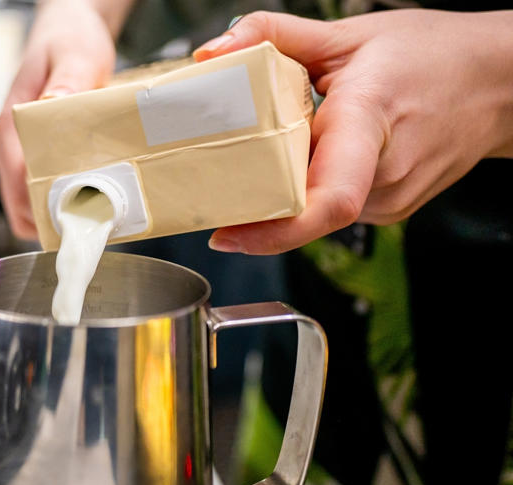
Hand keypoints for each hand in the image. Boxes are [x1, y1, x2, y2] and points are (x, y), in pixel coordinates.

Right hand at [0, 0, 118, 239]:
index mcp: (11, 125)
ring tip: (93, 216)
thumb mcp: (74, 57)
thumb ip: (67, 81)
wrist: (66, 31)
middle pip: (19, 205)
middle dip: (52, 221)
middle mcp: (8, 146)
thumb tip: (53, 105)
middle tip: (91, 223)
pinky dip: (61, 206)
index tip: (73, 220)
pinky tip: (89, 202)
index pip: (16, 180)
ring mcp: (18, 155)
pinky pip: (41, 195)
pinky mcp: (32, 158)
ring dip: (57, 217)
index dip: (41, 208)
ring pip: (28, 206)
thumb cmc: (67, 41)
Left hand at [194, 9, 512, 254]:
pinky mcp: (390, 209)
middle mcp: (384, 173)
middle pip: (306, 211)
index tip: (228, 234)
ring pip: (316, 213)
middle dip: (256, 207)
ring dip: (282, 198)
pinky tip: (303, 165)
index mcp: (370, 121)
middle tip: (215, 193)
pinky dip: (308, 191)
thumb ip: (275, 35)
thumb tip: (215, 52)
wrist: (498, 84)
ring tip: (258, 170)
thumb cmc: (435, 56)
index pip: (329, 198)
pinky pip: (332, 208)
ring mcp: (391, 200)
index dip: (274, 230)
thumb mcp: (350, 34)